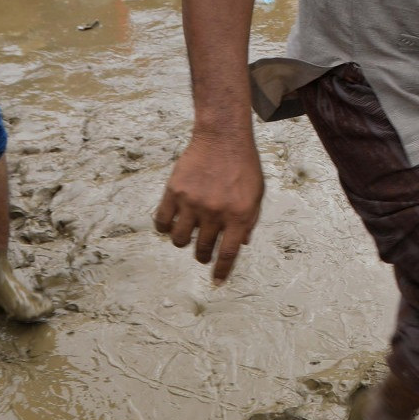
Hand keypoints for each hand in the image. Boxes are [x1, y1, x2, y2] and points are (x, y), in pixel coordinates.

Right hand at [154, 132, 263, 283]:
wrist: (223, 137)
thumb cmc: (243, 166)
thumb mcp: (256, 194)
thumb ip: (250, 220)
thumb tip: (241, 244)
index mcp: (239, 215)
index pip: (228, 254)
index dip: (222, 271)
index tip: (217, 281)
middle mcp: (215, 212)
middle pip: (202, 249)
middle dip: (202, 256)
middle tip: (202, 253)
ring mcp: (192, 203)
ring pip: (179, 240)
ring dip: (183, 243)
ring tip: (187, 236)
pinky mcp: (174, 192)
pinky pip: (161, 221)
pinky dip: (164, 228)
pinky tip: (170, 225)